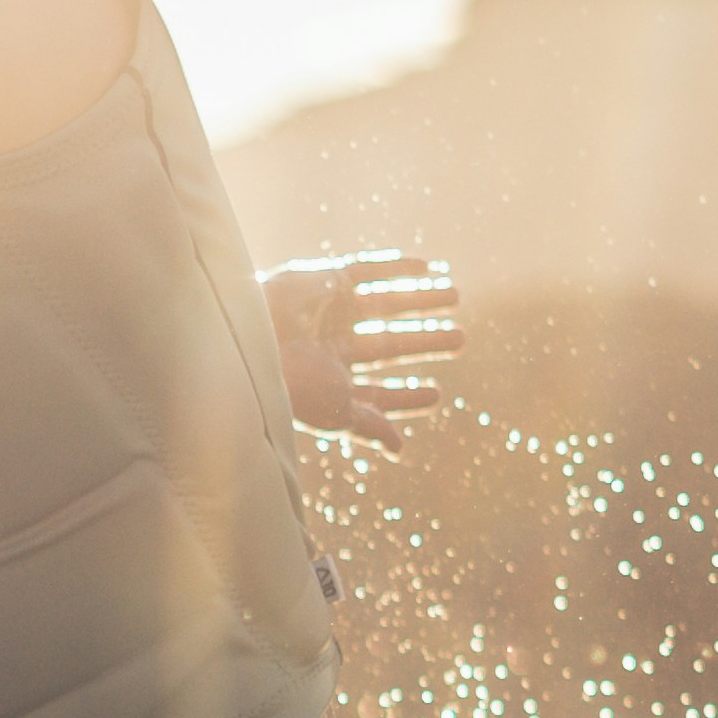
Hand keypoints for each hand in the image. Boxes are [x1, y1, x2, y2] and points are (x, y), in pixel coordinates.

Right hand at [263, 246, 462, 447]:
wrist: (258, 341)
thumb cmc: (297, 386)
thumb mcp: (339, 412)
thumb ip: (371, 425)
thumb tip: (399, 449)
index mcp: (332, 381)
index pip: (375, 390)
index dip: (405, 395)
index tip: (437, 394)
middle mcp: (332, 346)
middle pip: (388, 344)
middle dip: (423, 342)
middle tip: (460, 339)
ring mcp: (330, 313)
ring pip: (384, 305)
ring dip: (419, 301)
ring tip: (454, 296)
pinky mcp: (327, 280)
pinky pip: (367, 270)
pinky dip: (396, 267)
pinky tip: (428, 268)